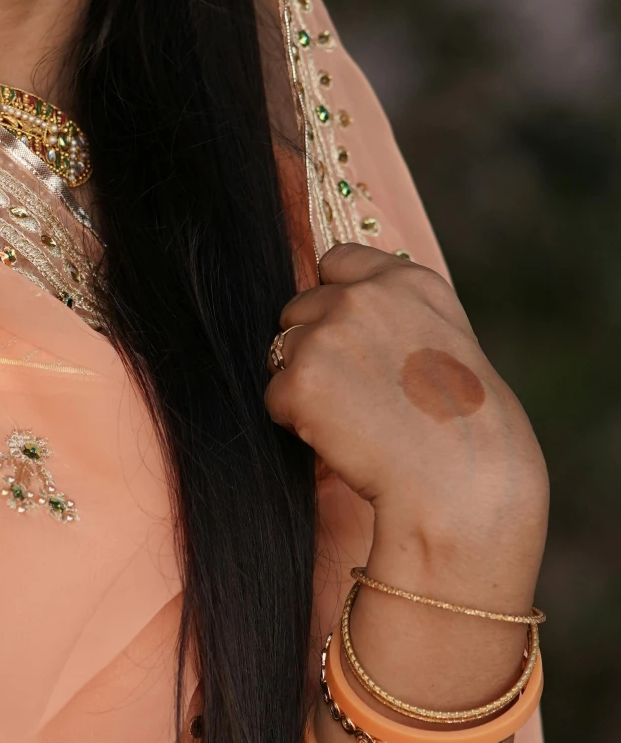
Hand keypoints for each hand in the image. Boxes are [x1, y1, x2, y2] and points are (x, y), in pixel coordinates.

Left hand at [264, 246, 546, 601]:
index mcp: (408, 281)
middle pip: (299, 307)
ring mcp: (327, 335)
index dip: (334, 299)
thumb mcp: (448, 344)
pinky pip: (275, 397)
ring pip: (282, 352)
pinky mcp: (299, 381)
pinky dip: (296, 422)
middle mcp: (363, 296)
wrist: (463, 481)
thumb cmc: (469, 428)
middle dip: (314, 344)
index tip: (349, 334)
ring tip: (356, 418)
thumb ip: (398, 318)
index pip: (337, 261)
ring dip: (305, 382)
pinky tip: (342, 439)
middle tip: (357, 393)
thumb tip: (350, 313)